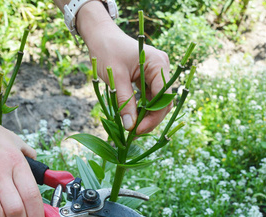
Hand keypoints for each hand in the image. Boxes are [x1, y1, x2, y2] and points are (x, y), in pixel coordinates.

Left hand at [77, 2, 171, 134]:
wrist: (100, 36)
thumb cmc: (107, 51)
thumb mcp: (115, 78)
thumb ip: (124, 102)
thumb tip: (130, 126)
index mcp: (158, 64)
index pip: (164, 97)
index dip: (153, 116)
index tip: (137, 130)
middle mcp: (162, 68)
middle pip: (163, 101)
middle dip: (151, 118)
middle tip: (134, 132)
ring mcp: (156, 73)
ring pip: (157, 101)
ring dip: (146, 115)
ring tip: (132, 128)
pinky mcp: (149, 77)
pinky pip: (150, 97)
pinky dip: (142, 108)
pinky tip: (133, 118)